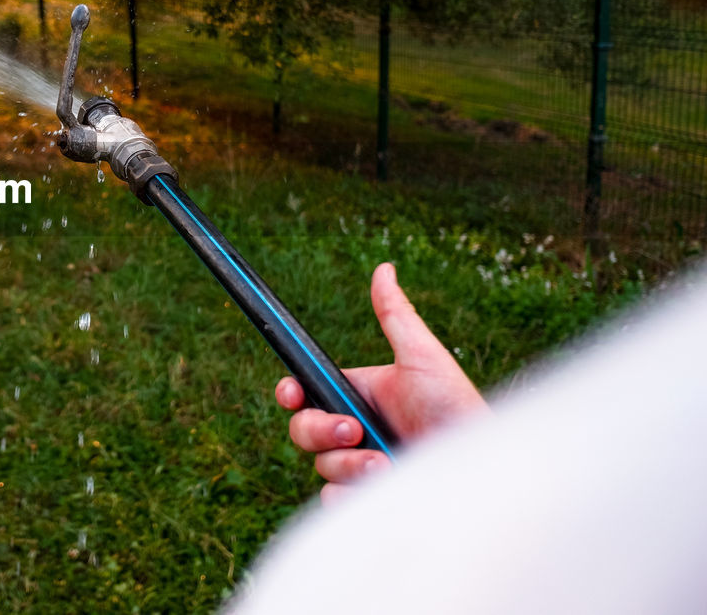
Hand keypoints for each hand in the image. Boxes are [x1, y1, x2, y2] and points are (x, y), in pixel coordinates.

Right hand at [276, 262, 487, 503]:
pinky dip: (351, 495)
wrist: (479, 469)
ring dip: (349, 464)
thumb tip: (383, 269)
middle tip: (354, 430)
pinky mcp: (366, 499)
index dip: (290, 393)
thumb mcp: (421, 356)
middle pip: (302, 430)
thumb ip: (395, 314)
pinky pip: (334, 500)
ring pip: (320, 466)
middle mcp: (354, 431)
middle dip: (322, 429)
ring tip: (387, 463)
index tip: (292, 393)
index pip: (306, 392)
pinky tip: (381, 486)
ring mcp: (359, 467)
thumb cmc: (456, 408)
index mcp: (358, 395)